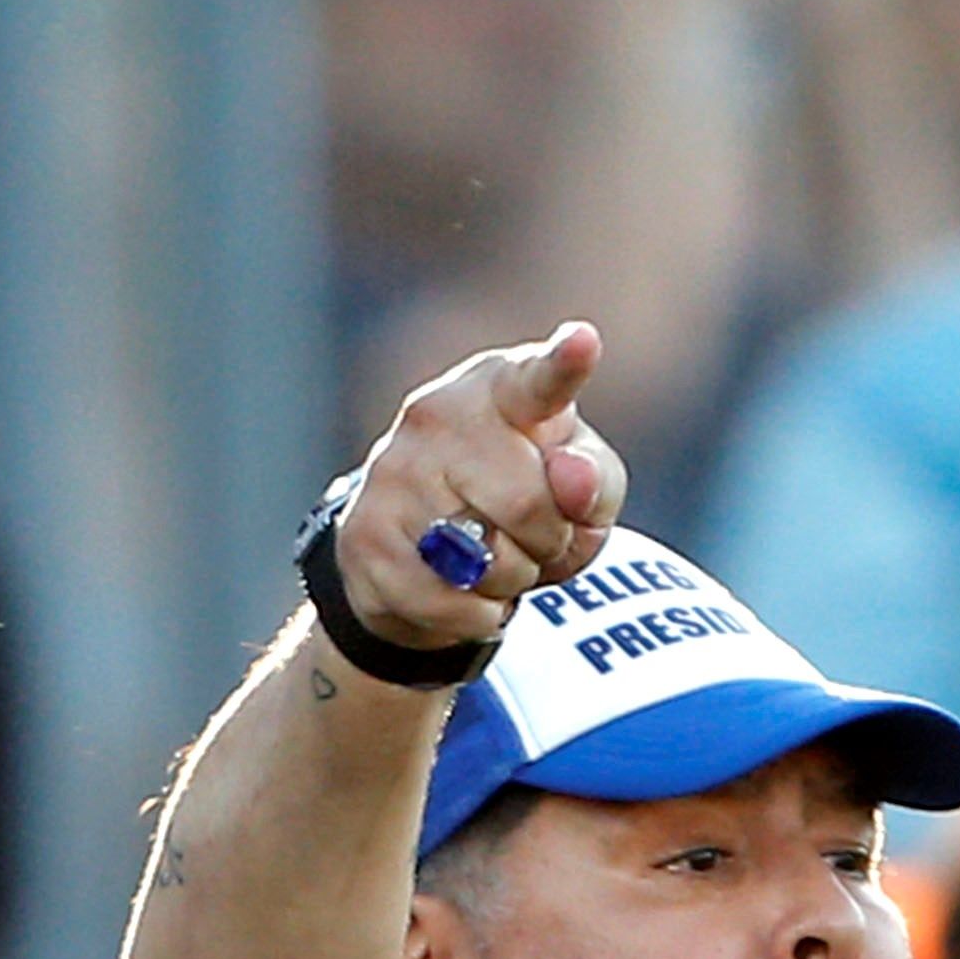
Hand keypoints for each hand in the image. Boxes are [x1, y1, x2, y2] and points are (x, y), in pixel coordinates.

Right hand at [336, 323, 632, 650]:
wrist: (423, 560)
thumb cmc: (520, 507)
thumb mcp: (579, 493)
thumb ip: (594, 480)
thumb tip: (571, 479)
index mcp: (500, 388)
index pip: (537, 382)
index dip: (564, 366)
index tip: (584, 342)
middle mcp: (437, 413)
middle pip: (527, 502)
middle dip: (548, 540)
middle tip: (531, 535)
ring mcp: (393, 472)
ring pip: (489, 559)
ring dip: (511, 580)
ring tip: (493, 558)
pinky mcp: (365, 536)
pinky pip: (452, 603)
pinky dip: (476, 616)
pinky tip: (463, 590)